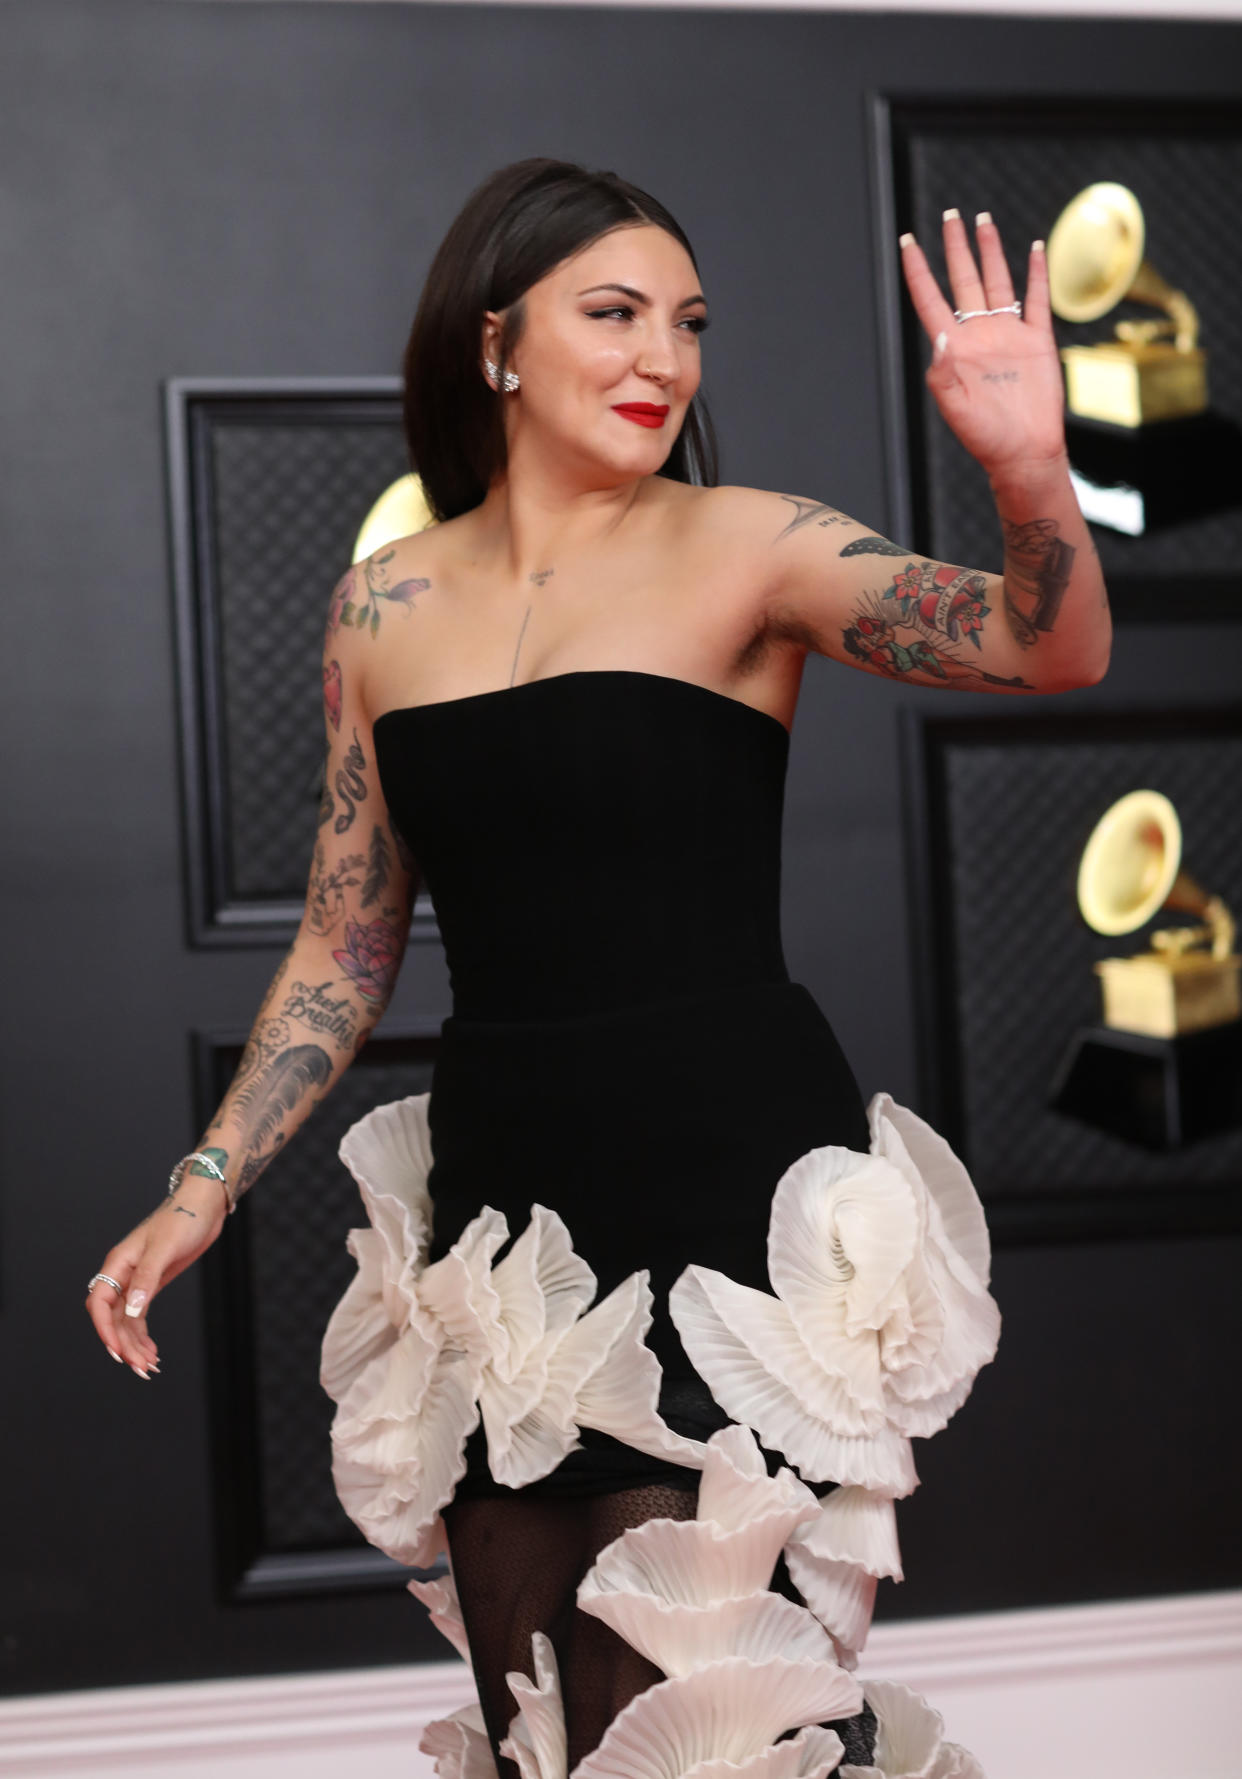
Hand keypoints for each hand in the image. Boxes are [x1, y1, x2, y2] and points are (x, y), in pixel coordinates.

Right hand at [84, 1175, 227, 1377]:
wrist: (204, 1207)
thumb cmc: (183, 1219)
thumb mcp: (165, 1248)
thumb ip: (147, 1278)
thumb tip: (131, 1309)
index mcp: (119, 1263)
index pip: (100, 1302)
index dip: (104, 1329)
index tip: (117, 1351)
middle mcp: (124, 1274)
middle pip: (113, 1317)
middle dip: (124, 1344)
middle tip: (141, 1368)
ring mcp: (137, 1281)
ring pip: (126, 1321)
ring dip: (134, 1345)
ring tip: (148, 1367)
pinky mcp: (152, 1284)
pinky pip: (139, 1316)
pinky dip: (143, 1336)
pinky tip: (152, 1352)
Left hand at [900, 210, 1067, 480]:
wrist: (1025, 451)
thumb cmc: (986, 437)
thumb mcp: (956, 410)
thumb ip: (943, 375)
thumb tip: (940, 338)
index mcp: (954, 348)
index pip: (930, 299)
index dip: (918, 270)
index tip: (907, 241)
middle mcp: (978, 334)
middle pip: (964, 279)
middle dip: (956, 247)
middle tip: (950, 215)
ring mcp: (1008, 334)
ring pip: (996, 281)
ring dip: (990, 250)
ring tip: (982, 219)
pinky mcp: (1037, 340)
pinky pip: (1035, 299)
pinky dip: (1036, 273)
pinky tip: (1034, 248)